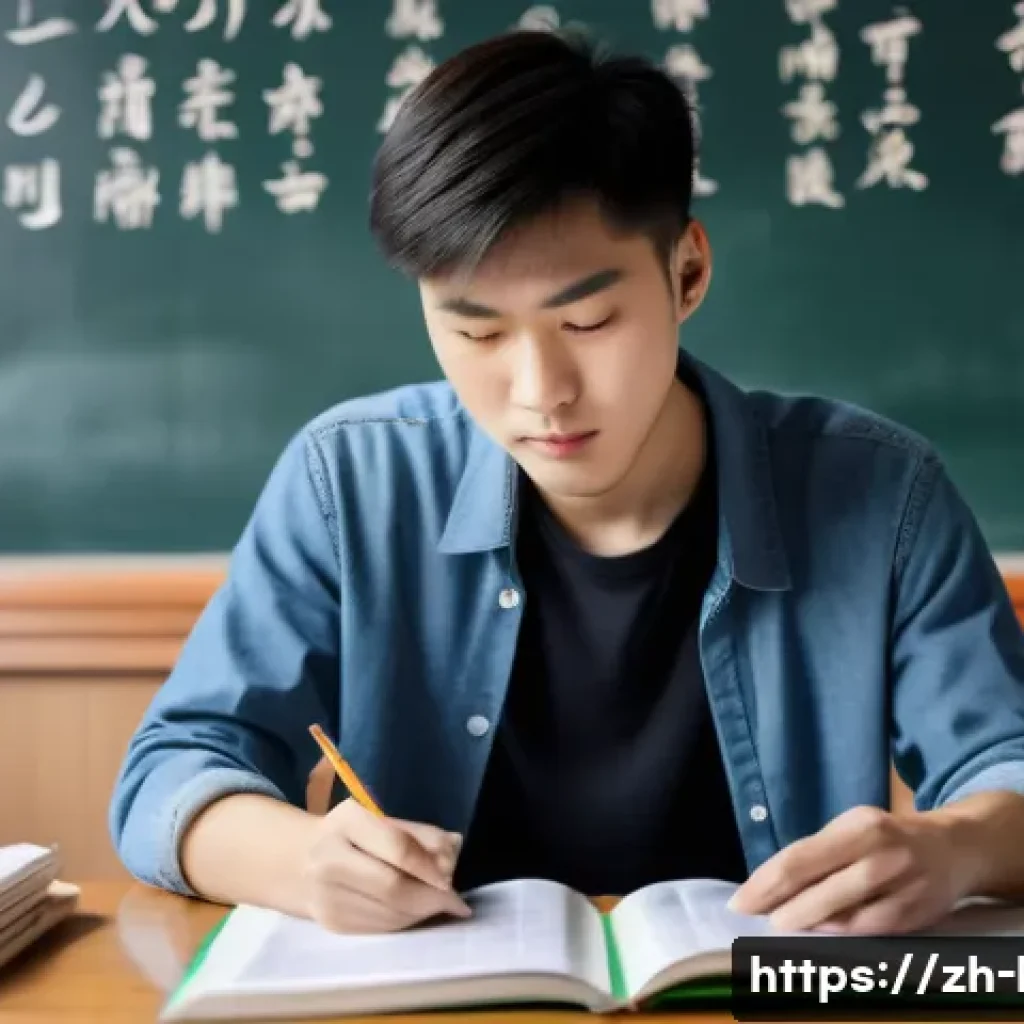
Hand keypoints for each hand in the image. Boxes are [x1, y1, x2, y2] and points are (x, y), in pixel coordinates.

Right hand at [300, 797, 471, 932]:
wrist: (296, 860)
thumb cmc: (349, 834)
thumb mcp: (379, 819)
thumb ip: (418, 833)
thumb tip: (454, 847)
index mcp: (347, 822)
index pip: (397, 847)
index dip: (430, 867)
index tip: (453, 879)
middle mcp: (330, 859)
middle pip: (394, 887)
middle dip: (431, 898)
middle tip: (455, 902)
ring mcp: (327, 895)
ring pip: (390, 914)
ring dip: (422, 912)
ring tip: (440, 905)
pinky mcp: (331, 923)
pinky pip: (380, 928)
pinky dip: (405, 922)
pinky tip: (416, 912)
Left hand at [728, 805, 980, 934]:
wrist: (954, 848)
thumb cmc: (886, 838)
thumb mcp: (852, 828)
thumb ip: (818, 852)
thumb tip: (771, 885)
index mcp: (857, 825)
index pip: (800, 857)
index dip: (766, 883)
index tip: (740, 901)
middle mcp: (880, 852)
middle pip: (820, 888)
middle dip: (782, 908)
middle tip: (757, 917)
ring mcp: (902, 884)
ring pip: (845, 915)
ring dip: (810, 924)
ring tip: (784, 925)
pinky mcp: (916, 913)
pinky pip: (870, 931)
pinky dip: (842, 934)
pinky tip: (823, 933)